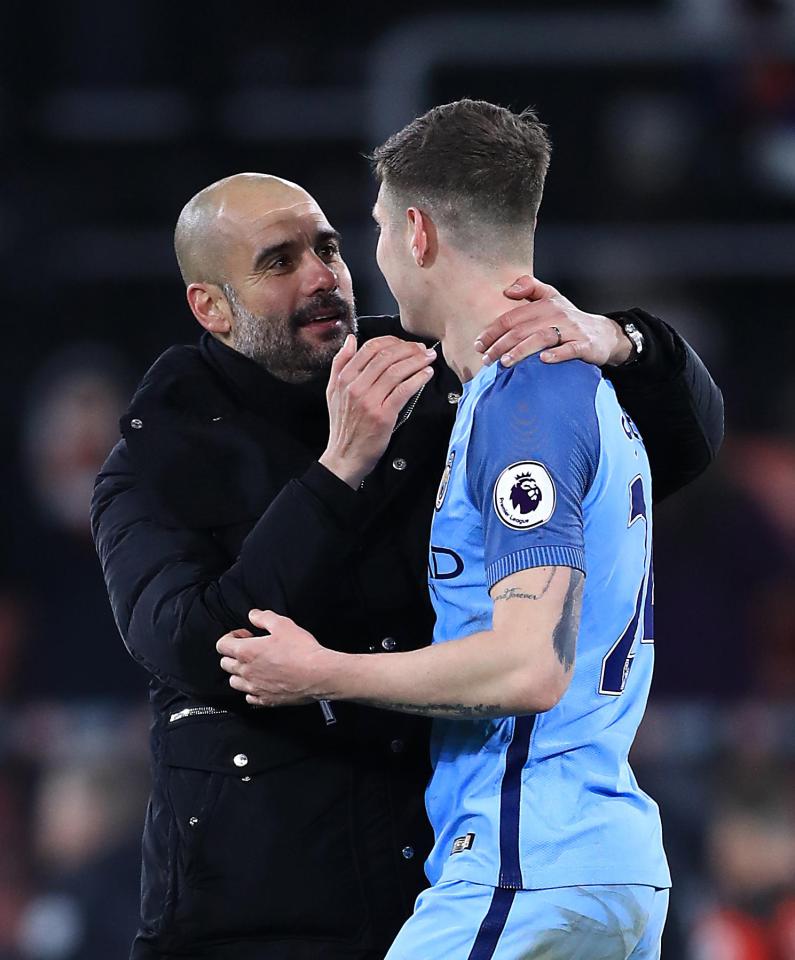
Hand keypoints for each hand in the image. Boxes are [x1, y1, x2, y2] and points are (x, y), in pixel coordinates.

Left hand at [217, 612, 333, 706]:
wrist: (318, 674)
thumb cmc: (301, 650)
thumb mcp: (283, 624)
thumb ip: (263, 617)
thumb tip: (253, 615)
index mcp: (246, 652)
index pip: (222, 645)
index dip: (230, 637)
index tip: (245, 635)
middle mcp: (246, 672)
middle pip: (225, 664)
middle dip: (233, 654)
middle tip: (250, 649)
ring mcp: (255, 688)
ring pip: (234, 682)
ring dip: (240, 673)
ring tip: (254, 667)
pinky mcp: (266, 700)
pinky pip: (249, 697)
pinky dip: (252, 690)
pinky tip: (262, 683)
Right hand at [319, 334, 435, 488]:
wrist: (345, 457)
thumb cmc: (343, 427)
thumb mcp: (332, 392)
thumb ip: (340, 364)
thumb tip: (350, 340)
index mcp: (344, 379)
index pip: (370, 348)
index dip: (391, 341)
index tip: (404, 343)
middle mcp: (355, 387)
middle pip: (385, 356)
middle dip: (408, 349)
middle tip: (422, 349)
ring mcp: (369, 401)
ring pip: (396, 371)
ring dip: (416, 361)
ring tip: (428, 358)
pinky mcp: (383, 415)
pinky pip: (403, 390)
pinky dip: (417, 379)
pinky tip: (426, 374)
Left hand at [474, 275, 631, 367]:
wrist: (602, 333)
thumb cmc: (569, 318)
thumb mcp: (551, 297)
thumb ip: (529, 287)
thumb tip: (506, 290)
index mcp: (544, 305)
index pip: (512, 317)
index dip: (493, 331)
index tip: (479, 345)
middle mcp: (556, 315)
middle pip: (523, 329)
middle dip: (501, 344)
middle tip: (487, 359)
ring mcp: (571, 330)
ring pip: (542, 337)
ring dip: (522, 350)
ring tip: (505, 362)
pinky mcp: (585, 345)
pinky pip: (570, 349)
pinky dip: (557, 354)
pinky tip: (543, 360)